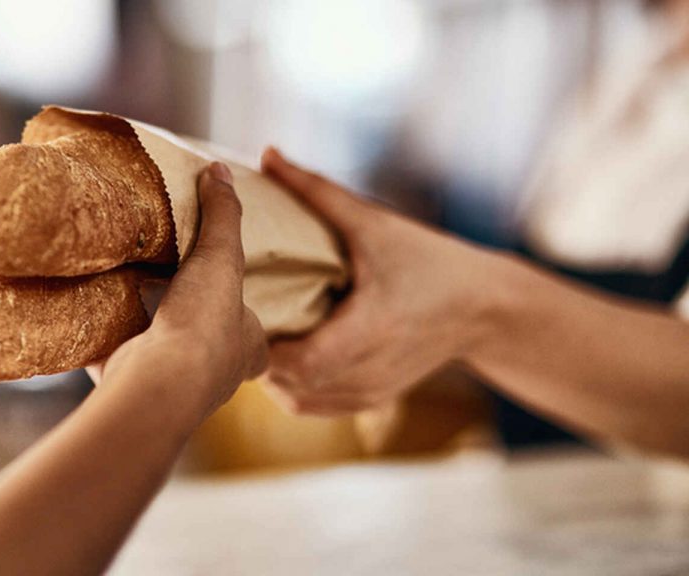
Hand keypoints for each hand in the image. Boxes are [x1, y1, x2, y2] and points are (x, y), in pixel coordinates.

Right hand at [88, 162, 266, 425]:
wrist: (160, 383)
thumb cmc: (204, 323)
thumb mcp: (220, 256)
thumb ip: (222, 215)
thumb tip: (220, 170)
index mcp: (248, 350)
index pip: (255, 334)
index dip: (243, 316)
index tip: (224, 296)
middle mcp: (215, 377)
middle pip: (205, 346)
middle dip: (188, 322)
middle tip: (168, 289)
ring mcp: (172, 389)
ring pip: (160, 357)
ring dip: (145, 332)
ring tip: (126, 292)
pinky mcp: (130, 389)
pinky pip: (115, 362)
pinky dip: (102, 343)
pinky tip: (88, 316)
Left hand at [260, 148, 500, 414]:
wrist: (486, 309)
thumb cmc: (431, 262)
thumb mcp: (374, 224)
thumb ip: (317, 191)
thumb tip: (269, 155)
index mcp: (366, 330)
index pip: (297, 362)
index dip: (263, 343)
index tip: (242, 311)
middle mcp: (366, 371)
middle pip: (288, 384)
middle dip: (258, 353)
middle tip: (237, 317)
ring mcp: (368, 392)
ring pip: (297, 401)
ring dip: (273, 373)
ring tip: (259, 334)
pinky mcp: (371, 399)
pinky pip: (315, 406)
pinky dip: (294, 386)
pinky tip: (285, 354)